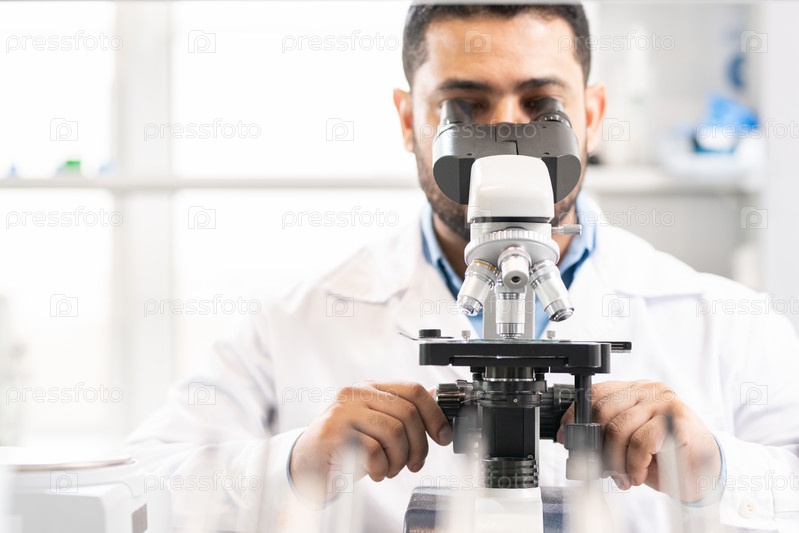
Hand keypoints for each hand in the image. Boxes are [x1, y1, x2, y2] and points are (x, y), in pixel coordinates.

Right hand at [289, 381, 451, 500]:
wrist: (306, 463)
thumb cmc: (345, 445)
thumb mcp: (377, 424)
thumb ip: (401, 410)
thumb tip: (435, 395)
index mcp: (371, 387)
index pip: (413, 390)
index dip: (435, 415)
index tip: (443, 437)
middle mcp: (356, 393)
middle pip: (407, 413)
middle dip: (419, 445)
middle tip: (414, 463)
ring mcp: (343, 411)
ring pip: (393, 432)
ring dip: (399, 459)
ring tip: (390, 469)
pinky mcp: (333, 433)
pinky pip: (373, 450)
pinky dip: (381, 467)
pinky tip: (375, 472)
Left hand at [557, 380, 720, 501]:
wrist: (705, 469)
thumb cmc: (665, 455)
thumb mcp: (629, 441)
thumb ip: (606, 433)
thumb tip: (573, 438)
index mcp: (634, 390)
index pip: (596, 393)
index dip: (576, 415)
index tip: (567, 437)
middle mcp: (648, 390)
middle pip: (603, 411)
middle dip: (595, 445)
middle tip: (599, 468)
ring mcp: (663, 402)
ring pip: (619, 428)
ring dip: (615, 461)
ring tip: (623, 477)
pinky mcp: (677, 419)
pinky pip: (642, 442)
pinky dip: (634, 464)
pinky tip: (638, 474)